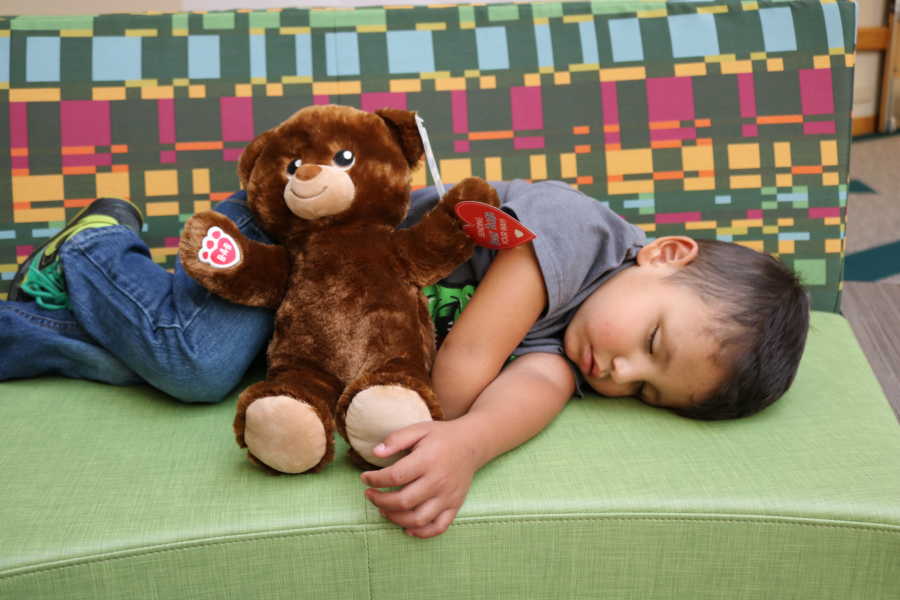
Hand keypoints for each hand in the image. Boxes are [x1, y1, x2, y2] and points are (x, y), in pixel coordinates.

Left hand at [360, 419, 483, 538]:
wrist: (471, 444)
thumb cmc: (441, 436)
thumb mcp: (418, 429)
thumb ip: (396, 439)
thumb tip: (376, 452)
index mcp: (427, 460)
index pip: (395, 477)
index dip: (375, 480)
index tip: (365, 478)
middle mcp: (438, 481)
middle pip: (404, 501)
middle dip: (380, 501)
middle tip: (370, 496)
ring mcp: (448, 496)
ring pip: (418, 518)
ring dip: (395, 518)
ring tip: (383, 509)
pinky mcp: (455, 505)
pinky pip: (438, 527)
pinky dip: (421, 532)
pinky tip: (407, 527)